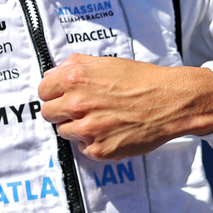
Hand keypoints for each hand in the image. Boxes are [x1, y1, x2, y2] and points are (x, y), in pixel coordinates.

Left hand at [37, 54, 212, 160]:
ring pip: (64, 132)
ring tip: (99, 119)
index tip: (63, 95)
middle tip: (81, 109)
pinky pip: (83, 149)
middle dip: (61, 111)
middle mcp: (77, 104)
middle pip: (48, 114)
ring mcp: (88, 129)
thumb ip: (72, 66)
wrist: (170, 101)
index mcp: (74, 79)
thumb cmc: (139, 79)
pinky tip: (110, 131)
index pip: (43, 91)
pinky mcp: (100, 150)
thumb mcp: (104, 62)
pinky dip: (93, 142)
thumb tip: (50, 76)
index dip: (54, 93)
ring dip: (76, 127)